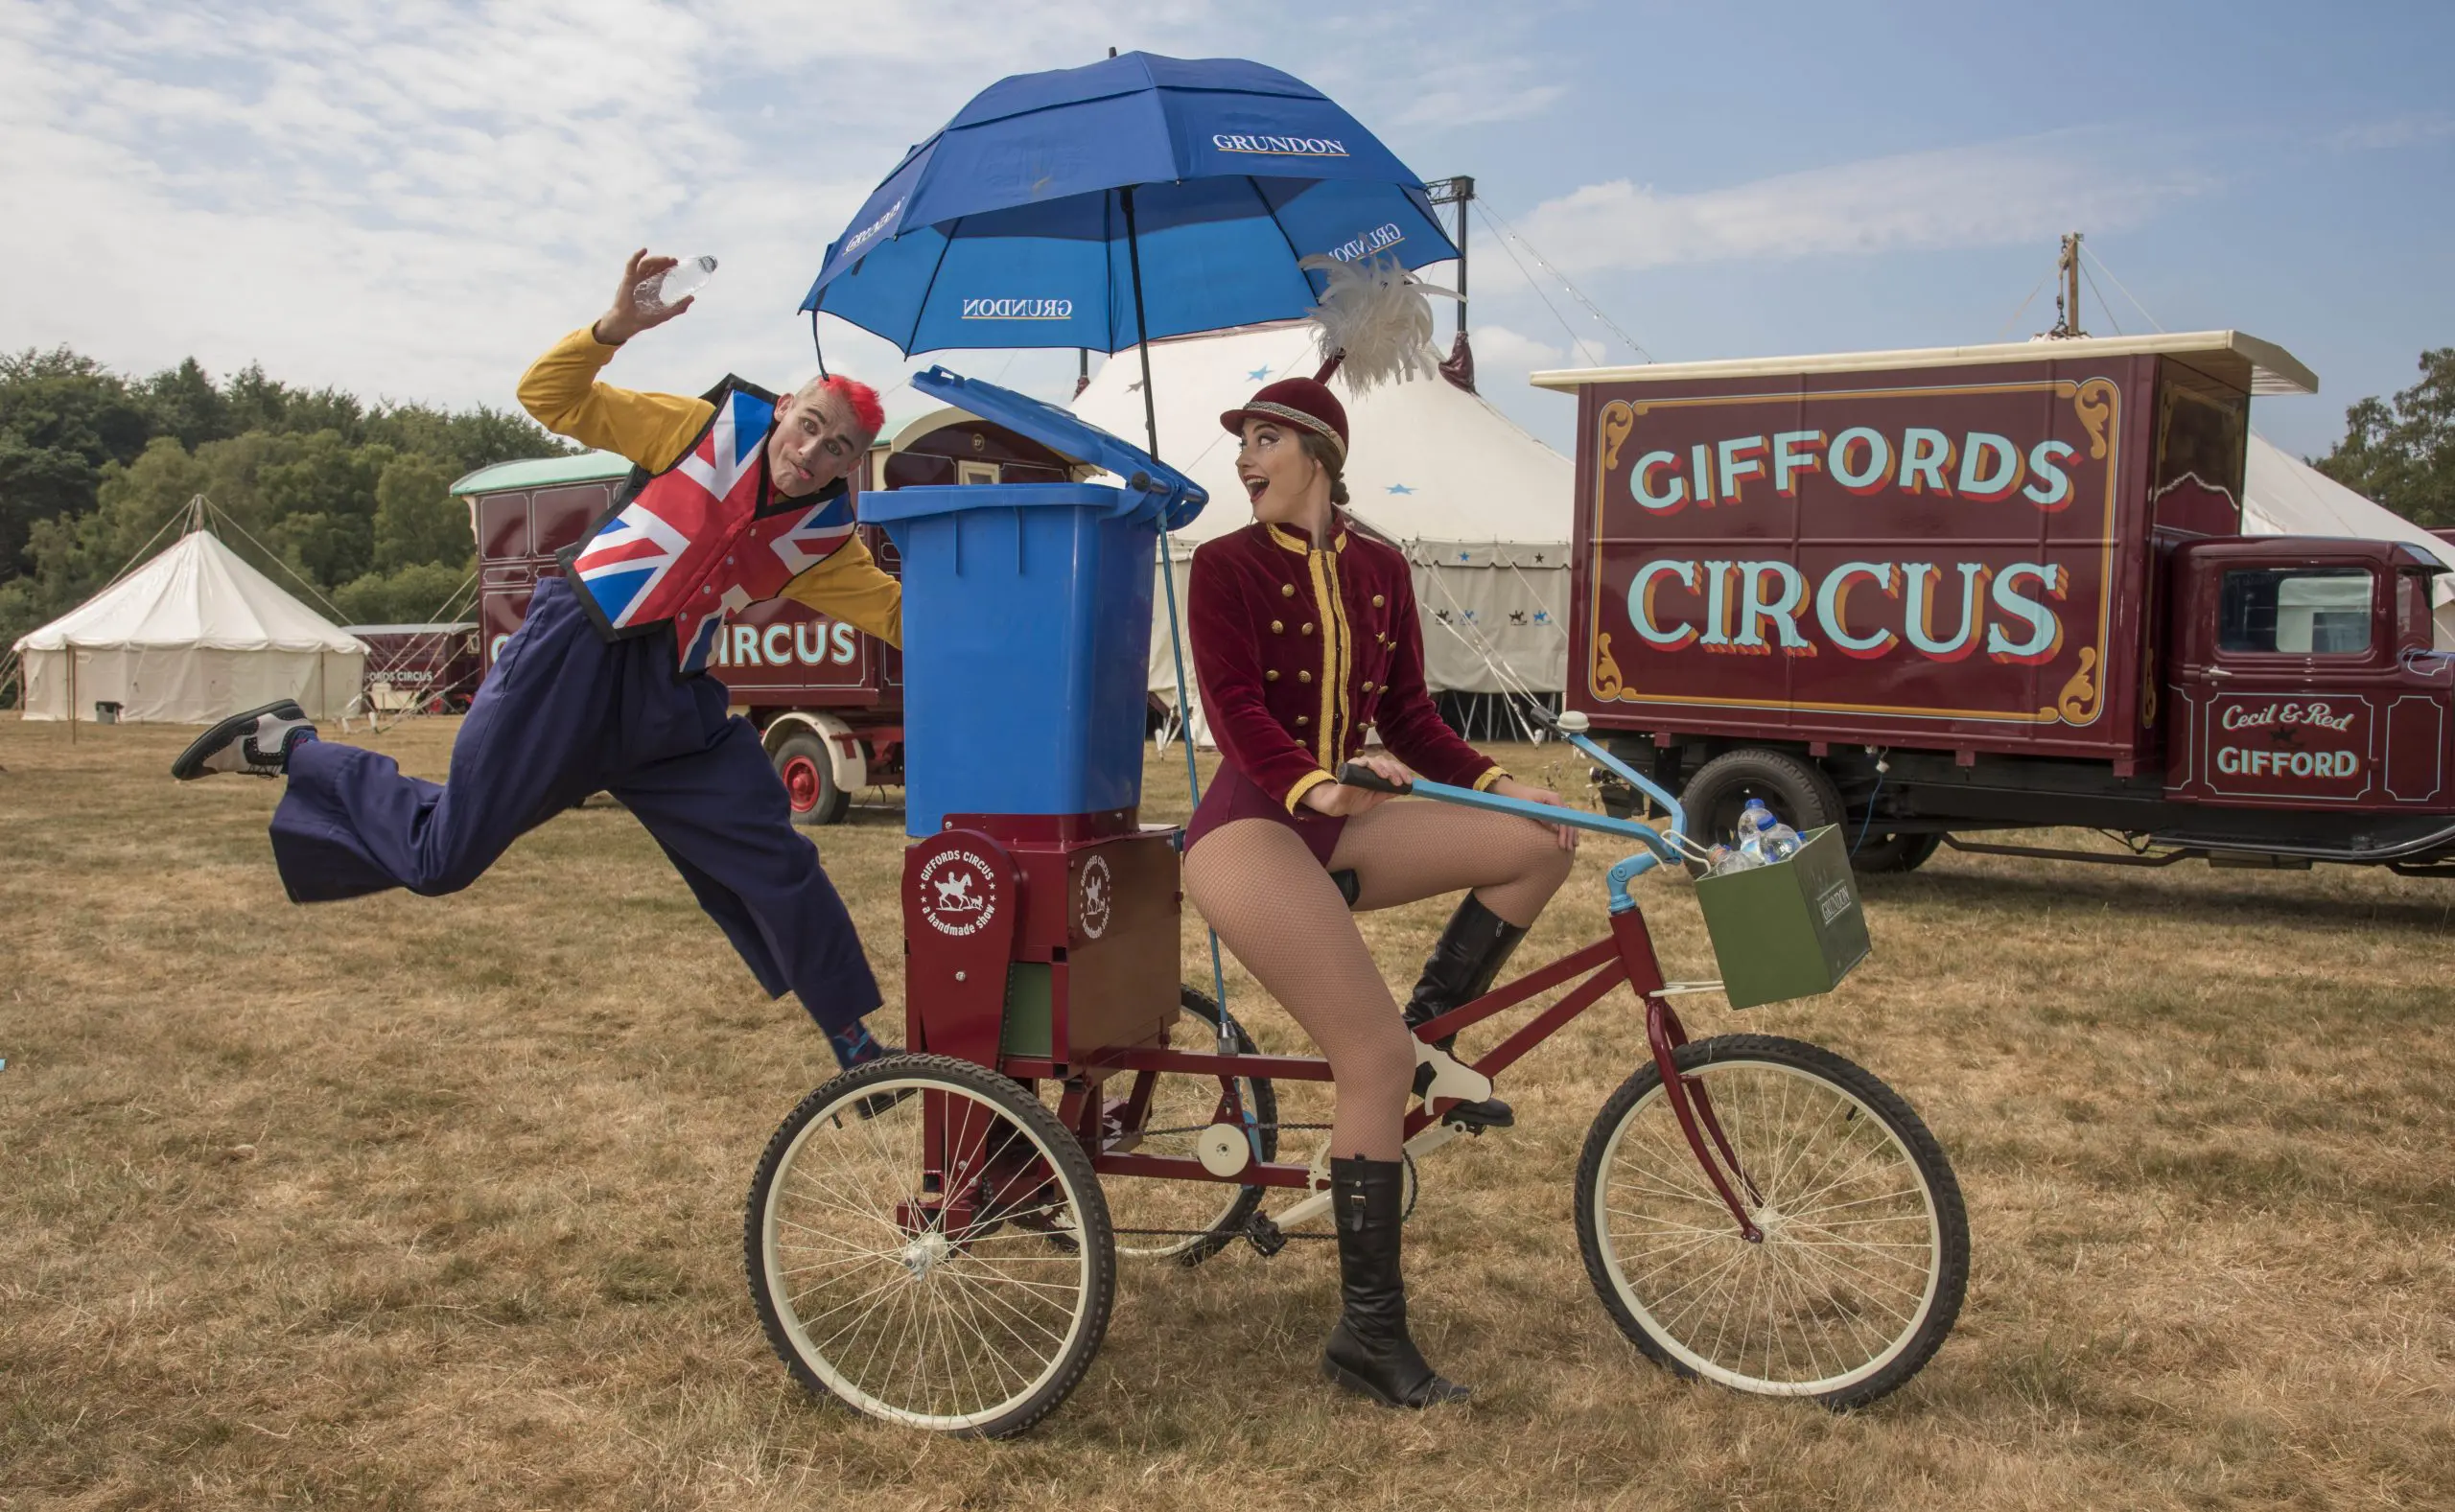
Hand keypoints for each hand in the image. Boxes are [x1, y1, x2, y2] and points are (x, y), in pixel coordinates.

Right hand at [591, 248, 694, 345]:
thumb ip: (679, 307)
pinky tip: (644, 250)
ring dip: (656, 259)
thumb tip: (692, 298)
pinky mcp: (628, 279)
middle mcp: (644, 281)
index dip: (669, 267)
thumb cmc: (644, 320)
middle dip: (664, 261)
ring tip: (666, 259)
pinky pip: (631, 265)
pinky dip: (637, 256)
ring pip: (646, 264)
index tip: (677, 264)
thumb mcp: (665, 314)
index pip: (662, 272)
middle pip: (655, 266)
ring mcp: (636, 279)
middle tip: (674, 261)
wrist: (628, 323)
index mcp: (653, 287)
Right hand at [1300, 752, 1415, 816]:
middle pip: (1387, 762)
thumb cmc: (1356, 801)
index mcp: (1377, 774)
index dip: (1402, 772)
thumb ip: (1387, 792)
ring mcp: (1361, 766)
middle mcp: (1370, 768)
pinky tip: (1380, 775)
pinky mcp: (1351, 767)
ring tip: (1391, 779)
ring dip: (1387, 769)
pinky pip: (1362, 761)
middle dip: (1397, 771)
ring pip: (1377, 760)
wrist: (1338, 805)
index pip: (1393, 767)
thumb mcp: (1376, 799)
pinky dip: (1373, 766)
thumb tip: (1403, 789)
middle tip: (1401, 782)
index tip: (1409, 782)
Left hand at [1492, 777, 1579, 851]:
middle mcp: (1558, 800)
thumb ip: (1542, 818)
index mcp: (1553, 798)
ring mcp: (1557, 805)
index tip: (1562, 845)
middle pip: (1568, 819)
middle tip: (1567, 849)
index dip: (1564, 832)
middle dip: (1569, 835)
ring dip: (1571, 834)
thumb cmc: (1518, 799)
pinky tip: (1570, 840)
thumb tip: (1556, 829)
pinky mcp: (1554, 809)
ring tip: (1571, 848)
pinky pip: (1563, 821)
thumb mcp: (1528, 809)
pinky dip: (1567, 830)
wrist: (1513, 791)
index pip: (1563, 817)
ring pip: (1568, 821)